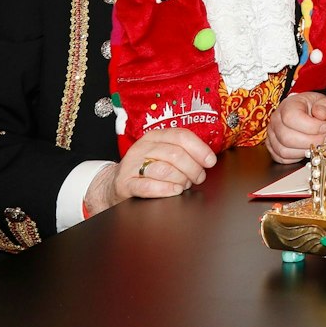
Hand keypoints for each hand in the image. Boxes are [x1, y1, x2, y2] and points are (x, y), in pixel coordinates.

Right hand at [86, 127, 217, 215]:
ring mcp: (132, 165)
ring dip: (181, 180)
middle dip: (193, 169)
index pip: (182, 136)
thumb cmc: (148, 169)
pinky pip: (147, 186)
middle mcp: (142, 148)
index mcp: (155, 136)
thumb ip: (184, 152)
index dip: (200, 149)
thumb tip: (208, 158)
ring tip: (184, 185)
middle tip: (198, 178)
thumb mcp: (164, 155)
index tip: (210, 162)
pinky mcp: (125, 183)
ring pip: (164, 170)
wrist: (115, 184)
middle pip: (176, 154)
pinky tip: (174, 190)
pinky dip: (165, 189)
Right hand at [267, 91, 325, 162]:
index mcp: (287, 106)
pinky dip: (297, 157)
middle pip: (287, 138)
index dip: (311, 126)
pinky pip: (282, 158)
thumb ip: (325, 106)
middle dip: (311, 141)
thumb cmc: (316, 109)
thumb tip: (321, 114)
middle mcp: (276, 120)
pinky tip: (307, 149)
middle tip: (325, 137)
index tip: (325, 127)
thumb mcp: (325, 103)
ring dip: (305, 151)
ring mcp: (272, 135)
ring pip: (284, 151)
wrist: (310, 114)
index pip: (291, 118)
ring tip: (317, 144)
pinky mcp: (273, 147)